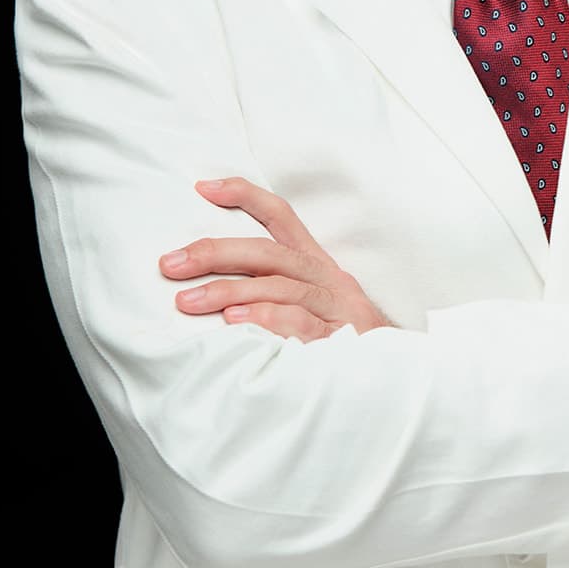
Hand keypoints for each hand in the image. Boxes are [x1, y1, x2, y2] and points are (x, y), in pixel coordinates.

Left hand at [159, 177, 392, 340]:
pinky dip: (266, 320)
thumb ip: (270, 292)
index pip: (281, 217)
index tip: (203, 187)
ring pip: (280, 286)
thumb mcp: (309, 307)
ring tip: (190, 301)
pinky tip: (234, 325)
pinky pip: (301, 324)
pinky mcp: (342, 340)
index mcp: (316, 265)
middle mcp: (328, 279)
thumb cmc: (341, 343)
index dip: (245, 196)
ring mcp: (337, 309)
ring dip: (230, 292)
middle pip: (269, 253)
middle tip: (171, 264)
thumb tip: (206, 285)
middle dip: (216, 253)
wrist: (397, 380)